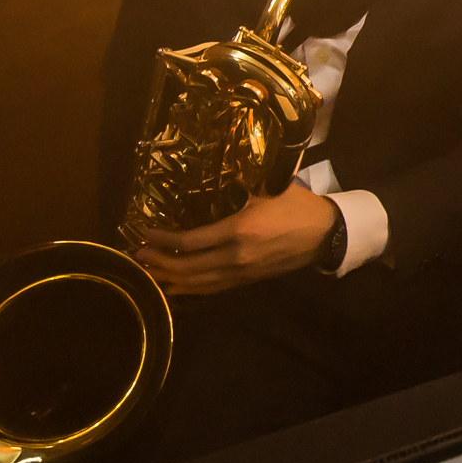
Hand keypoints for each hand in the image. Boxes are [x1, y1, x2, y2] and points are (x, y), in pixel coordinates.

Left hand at [135, 184, 339, 294]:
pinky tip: (175, 288)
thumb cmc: (296, 206)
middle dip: (158, 264)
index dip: (163, 241)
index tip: (144, 234)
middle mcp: (235, 257)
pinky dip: (189, 289)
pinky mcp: (247, 280)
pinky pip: (212, 289)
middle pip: (187, 268)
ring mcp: (241, 272)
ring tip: (148, 273)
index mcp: (238, 231)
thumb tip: (218, 173)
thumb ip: (239, 184)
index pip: (189, 242)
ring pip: (197, 283)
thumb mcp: (268, 188)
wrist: (325, 234)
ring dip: (169, 279)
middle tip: (136, 256)